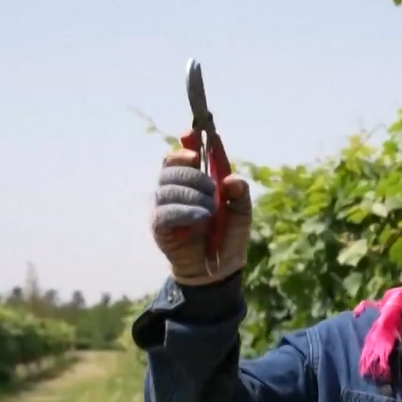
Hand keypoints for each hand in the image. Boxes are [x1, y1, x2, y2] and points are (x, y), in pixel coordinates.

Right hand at [150, 149, 252, 285]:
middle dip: (194, 173)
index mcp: (192, 181)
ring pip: (168, 187)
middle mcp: (174, 189)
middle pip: (171, 166)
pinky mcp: (160, 225)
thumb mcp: (242, 213)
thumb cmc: (227, 235)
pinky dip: (185, 211)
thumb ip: (241, 194)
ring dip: (192, 194)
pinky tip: (201, 217)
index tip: (193, 134)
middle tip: (214, 190)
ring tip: (211, 210)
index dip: (186, 143)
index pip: (182, 155)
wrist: (219, 267)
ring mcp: (164, 206)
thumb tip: (230, 180)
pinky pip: (165, 211)